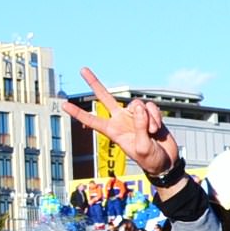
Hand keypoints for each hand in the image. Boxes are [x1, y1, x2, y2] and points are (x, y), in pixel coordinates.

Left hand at [60, 67, 180, 180]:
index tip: (64, 105)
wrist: (166, 160)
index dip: (78, 113)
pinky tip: (157, 128)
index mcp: (113, 131)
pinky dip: (155, 116)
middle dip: (94, 83)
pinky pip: (150, 106)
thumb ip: (139, 127)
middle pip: (105, 98)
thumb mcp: (142, 147)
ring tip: (152, 132)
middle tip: (82, 70)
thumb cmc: (150, 159)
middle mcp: (120, 120)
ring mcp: (134, 116)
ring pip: (137, 104)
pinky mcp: (148, 113)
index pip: (91, 120)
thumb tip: (137, 107)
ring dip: (147, 117)